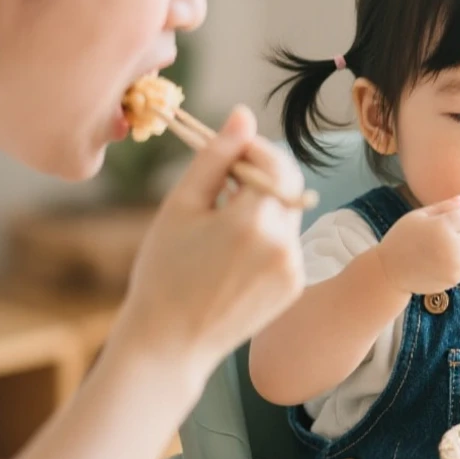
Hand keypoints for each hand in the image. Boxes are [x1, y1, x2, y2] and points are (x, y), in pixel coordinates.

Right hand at [120, 106, 307, 379]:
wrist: (169, 344)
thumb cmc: (164, 271)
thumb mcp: (181, 207)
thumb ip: (215, 157)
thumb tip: (242, 114)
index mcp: (253, 220)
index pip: (275, 162)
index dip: (252, 150)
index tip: (226, 153)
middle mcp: (284, 243)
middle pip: (287, 185)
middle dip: (258, 177)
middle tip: (220, 185)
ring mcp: (294, 268)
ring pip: (287, 213)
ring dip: (262, 207)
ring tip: (219, 227)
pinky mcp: (296, 286)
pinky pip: (288, 243)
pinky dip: (266, 237)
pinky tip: (231, 256)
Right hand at [373, 196, 459, 293]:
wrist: (389, 272)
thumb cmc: (401, 239)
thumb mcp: (418, 217)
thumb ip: (442, 207)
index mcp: (442, 226)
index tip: (454, 218)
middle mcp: (452, 246)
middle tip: (447, 233)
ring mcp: (454, 264)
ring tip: (444, 247)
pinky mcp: (454, 278)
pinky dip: (459, 262)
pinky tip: (441, 260)